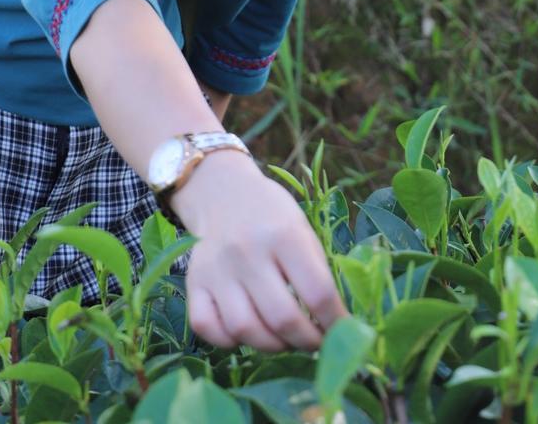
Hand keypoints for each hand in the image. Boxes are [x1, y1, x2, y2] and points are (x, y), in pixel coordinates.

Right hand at [169, 151, 347, 352]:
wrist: (222, 190)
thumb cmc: (271, 214)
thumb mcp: (302, 229)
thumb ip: (317, 272)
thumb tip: (335, 324)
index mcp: (284, 234)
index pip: (318, 293)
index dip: (336, 323)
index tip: (343, 333)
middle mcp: (248, 251)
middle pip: (282, 318)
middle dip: (307, 342)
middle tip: (315, 343)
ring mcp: (216, 268)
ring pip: (244, 330)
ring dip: (272, 346)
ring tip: (284, 339)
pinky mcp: (193, 281)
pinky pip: (206, 327)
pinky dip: (228, 340)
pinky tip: (247, 331)